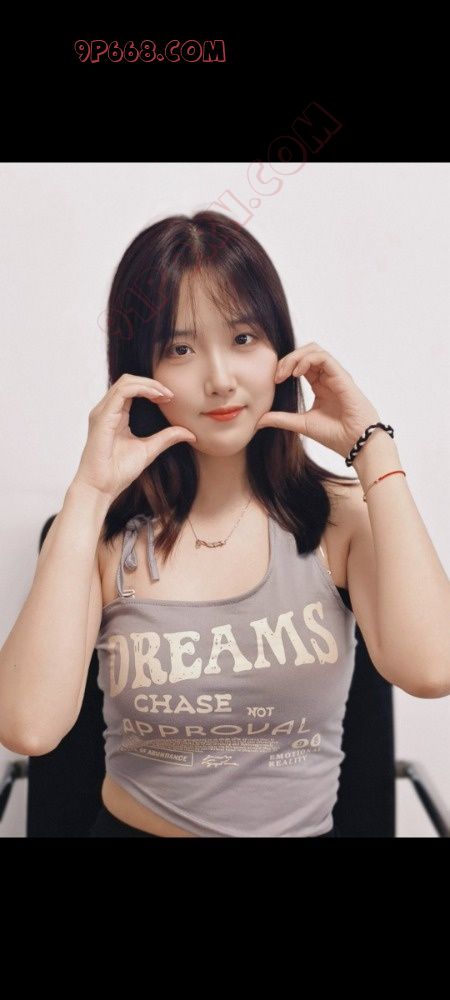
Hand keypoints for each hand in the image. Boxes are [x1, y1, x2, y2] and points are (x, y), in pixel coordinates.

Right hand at [74, 374, 196, 503]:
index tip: (170, 398)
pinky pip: (122, 392)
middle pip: (128, 380)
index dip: (152, 388)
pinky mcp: (102, 417)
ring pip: (125, 382)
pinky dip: (142, 389)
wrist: (101, 487)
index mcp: (114, 415)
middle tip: (170, 394)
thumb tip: (189, 433)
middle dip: (152, 383)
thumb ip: (166, 438)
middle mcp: (106, 410)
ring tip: (166, 395)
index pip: (132, 389)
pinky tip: (156, 397)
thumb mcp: (149, 450)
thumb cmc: (118, 471)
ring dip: (149, 384)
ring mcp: (102, 412)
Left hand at [255, 342, 380, 458]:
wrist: (355, 444)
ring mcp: (336, 375)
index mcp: (320, 385)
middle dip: (287, 360)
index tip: (273, 381)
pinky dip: (307, 360)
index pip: (300, 365)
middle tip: (276, 376)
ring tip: (284, 373)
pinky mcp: (342, 377)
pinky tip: (296, 374)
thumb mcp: (301, 424)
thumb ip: (281, 419)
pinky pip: (323, 357)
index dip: (285, 367)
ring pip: (314, 350)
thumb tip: (258, 421)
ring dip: (295, 357)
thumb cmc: (335, 435)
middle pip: (306, 353)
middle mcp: (328, 377)